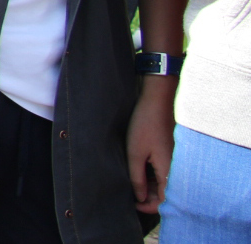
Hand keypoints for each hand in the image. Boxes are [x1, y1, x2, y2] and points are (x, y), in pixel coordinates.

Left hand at [127, 77, 175, 212]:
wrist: (158, 100)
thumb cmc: (145, 124)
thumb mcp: (135, 153)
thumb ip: (137, 177)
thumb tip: (140, 197)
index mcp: (170, 171)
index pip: (164, 200)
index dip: (148, 206)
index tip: (132, 203)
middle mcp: (177, 168)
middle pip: (165, 193)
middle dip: (148, 197)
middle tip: (129, 193)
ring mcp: (175, 160)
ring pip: (164, 182)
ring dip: (149, 185)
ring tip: (131, 180)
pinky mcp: (171, 153)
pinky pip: (163, 171)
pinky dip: (152, 174)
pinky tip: (138, 169)